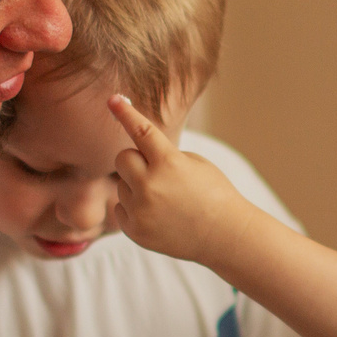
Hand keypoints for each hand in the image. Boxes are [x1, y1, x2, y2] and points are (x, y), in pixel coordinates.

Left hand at [107, 95, 249, 263]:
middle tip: (153, 170)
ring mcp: (140, 210)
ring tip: (164, 199)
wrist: (224, 236)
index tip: (112, 100)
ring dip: (136, 186)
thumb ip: (163, 155)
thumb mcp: (195, 163)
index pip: (141, 131)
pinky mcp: (135, 230)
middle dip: (134, 160)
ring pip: (121, 185)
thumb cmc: (213, 193)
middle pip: (122, 158)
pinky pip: (121, 208)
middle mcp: (150, 185)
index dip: (125, 113)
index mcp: (169, 163)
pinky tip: (158, 215)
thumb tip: (134, 154)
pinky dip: (134, 208)